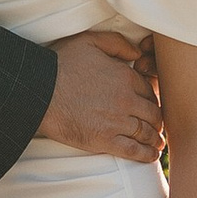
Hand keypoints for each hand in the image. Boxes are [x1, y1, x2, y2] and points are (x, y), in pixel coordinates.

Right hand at [39, 28, 160, 161]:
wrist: (39, 91)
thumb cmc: (61, 64)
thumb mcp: (90, 41)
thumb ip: (117, 43)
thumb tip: (138, 52)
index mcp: (125, 77)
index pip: (150, 91)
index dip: (153, 99)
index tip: (152, 105)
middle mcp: (126, 100)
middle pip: (153, 113)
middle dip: (157, 120)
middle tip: (157, 125)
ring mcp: (116, 122)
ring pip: (146, 132)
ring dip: (155, 138)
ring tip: (158, 143)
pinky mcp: (104, 140)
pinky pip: (133, 150)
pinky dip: (146, 154)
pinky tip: (151, 156)